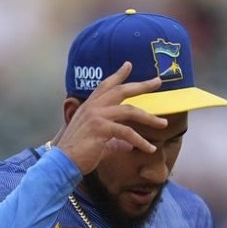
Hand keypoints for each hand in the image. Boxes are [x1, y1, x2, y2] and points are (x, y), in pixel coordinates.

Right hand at [51, 62, 166, 173]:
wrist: (62, 162)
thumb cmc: (78, 154)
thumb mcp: (98, 144)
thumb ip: (113, 142)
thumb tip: (127, 145)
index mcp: (90, 107)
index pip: (106, 85)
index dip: (118, 75)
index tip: (129, 64)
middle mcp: (93, 107)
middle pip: (121, 91)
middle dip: (141, 85)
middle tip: (157, 81)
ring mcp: (97, 116)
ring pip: (129, 111)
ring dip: (149, 118)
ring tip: (164, 124)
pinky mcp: (101, 129)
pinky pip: (127, 133)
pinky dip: (141, 141)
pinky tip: (150, 148)